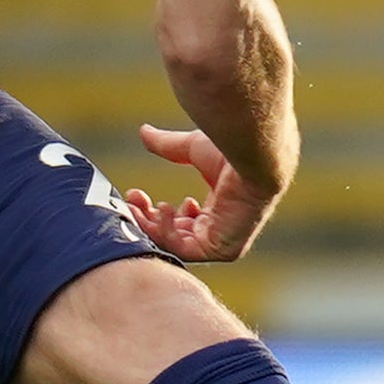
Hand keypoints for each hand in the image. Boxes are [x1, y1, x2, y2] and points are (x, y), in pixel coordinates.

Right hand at [123, 123, 265, 262]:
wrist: (252, 155)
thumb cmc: (232, 149)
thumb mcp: (192, 148)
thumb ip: (168, 147)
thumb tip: (144, 132)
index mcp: (219, 208)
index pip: (181, 223)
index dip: (155, 213)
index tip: (135, 195)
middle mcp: (221, 227)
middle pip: (175, 237)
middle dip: (147, 220)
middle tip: (130, 202)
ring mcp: (223, 240)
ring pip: (176, 245)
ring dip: (152, 226)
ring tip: (139, 204)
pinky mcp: (223, 248)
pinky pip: (185, 250)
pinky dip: (167, 232)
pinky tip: (162, 208)